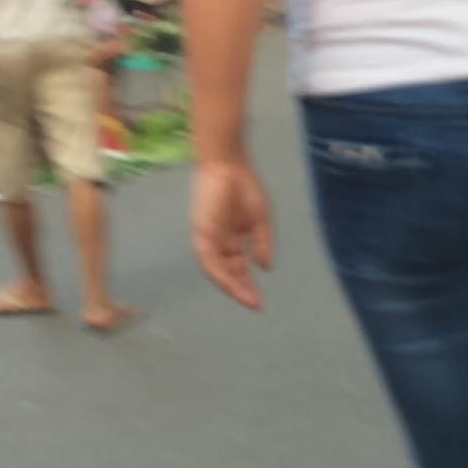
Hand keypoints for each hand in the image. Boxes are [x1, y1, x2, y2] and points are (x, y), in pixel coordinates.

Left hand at [191, 158, 274, 309]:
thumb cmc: (244, 185)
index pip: (237, 267)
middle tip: (255, 304)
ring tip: (247, 299)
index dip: (248, 283)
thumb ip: (263, 243)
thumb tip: (266, 267)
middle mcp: (217, 241)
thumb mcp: (260, 218)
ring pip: (216, 270)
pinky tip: (233, 284)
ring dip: (231, 286)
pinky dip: (220, 273)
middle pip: (227, 272)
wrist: (229, 163)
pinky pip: (209, 259)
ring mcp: (208, 238)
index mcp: (231, 238)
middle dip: (241, 289)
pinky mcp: (201, 232)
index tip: (260, 301)